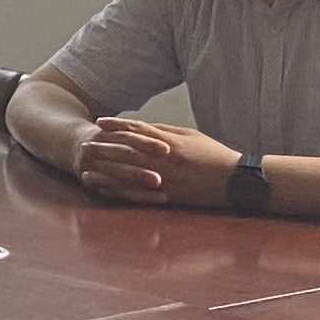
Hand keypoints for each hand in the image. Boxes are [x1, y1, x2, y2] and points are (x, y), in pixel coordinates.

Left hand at [82, 117, 238, 208]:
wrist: (236, 181)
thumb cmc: (214, 156)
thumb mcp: (191, 136)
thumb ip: (166, 132)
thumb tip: (143, 127)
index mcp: (171, 143)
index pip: (138, 131)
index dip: (116, 125)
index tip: (99, 122)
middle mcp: (165, 160)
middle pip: (127, 152)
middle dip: (103, 147)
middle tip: (83, 144)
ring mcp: (165, 180)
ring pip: (127, 174)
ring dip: (105, 171)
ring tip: (85, 168)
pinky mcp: (168, 197)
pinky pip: (137, 195)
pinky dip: (119, 192)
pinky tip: (105, 190)